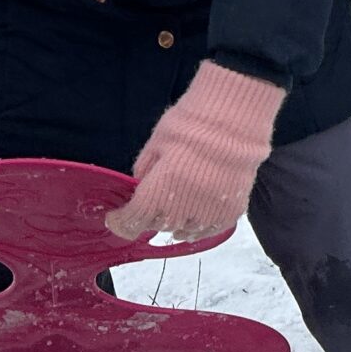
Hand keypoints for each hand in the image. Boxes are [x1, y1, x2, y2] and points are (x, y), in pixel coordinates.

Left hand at [105, 63, 285, 241]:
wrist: (233, 119)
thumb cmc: (188, 125)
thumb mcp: (155, 143)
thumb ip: (145, 169)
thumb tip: (142, 184)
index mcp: (156, 193)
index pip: (130, 222)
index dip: (120, 222)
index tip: (117, 217)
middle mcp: (180, 210)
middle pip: (157, 226)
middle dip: (150, 217)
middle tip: (152, 204)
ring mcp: (207, 213)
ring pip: (184, 232)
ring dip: (176, 224)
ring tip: (176, 213)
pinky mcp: (231, 211)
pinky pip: (212, 229)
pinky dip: (201, 226)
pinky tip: (198, 217)